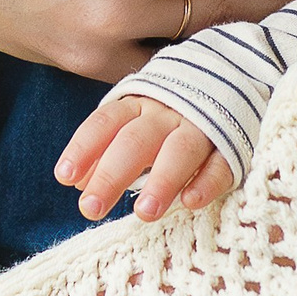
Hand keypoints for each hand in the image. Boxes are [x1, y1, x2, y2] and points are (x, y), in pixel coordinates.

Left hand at [58, 93, 235, 221]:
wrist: (230, 82)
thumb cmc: (167, 121)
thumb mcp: (134, 128)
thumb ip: (105, 154)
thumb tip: (77, 183)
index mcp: (139, 107)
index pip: (106, 123)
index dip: (84, 148)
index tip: (65, 177)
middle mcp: (167, 114)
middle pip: (136, 141)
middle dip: (112, 175)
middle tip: (91, 209)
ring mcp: (202, 127)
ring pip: (181, 150)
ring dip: (162, 180)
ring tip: (143, 213)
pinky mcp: (231, 144)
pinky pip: (220, 162)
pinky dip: (206, 182)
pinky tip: (190, 202)